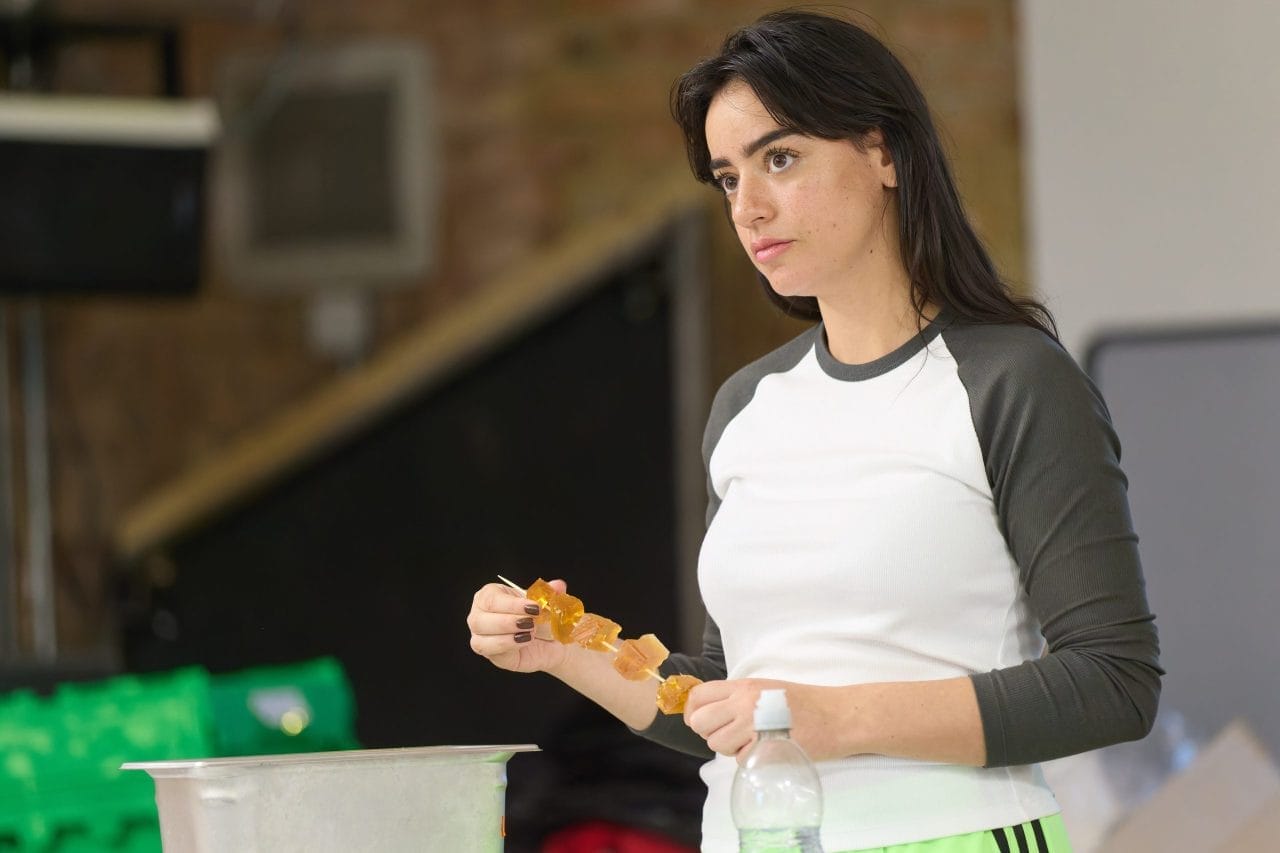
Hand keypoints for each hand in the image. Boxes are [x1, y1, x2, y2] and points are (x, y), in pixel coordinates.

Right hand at [466, 579, 569, 673]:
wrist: (552, 639)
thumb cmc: (542, 616)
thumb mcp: (547, 601)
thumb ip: (550, 592)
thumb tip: (558, 585)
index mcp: (489, 595)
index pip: (490, 598)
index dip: (512, 604)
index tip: (534, 607)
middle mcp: (479, 615)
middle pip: (479, 619)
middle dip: (508, 621)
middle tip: (532, 622)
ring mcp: (481, 637)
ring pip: (481, 639)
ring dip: (507, 635)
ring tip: (531, 632)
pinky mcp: (490, 654)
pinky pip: (490, 652)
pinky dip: (508, 646)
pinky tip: (525, 641)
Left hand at [683, 678, 848, 762]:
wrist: (836, 716)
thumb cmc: (804, 702)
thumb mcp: (766, 688)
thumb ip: (737, 697)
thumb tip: (710, 712)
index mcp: (743, 686)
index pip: (698, 696)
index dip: (693, 712)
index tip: (700, 720)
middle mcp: (744, 703)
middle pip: (700, 723)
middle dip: (710, 732)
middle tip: (729, 734)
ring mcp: (754, 726)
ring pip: (718, 744)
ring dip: (730, 748)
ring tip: (752, 741)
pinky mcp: (765, 748)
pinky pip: (741, 760)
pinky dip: (751, 759)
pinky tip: (767, 749)